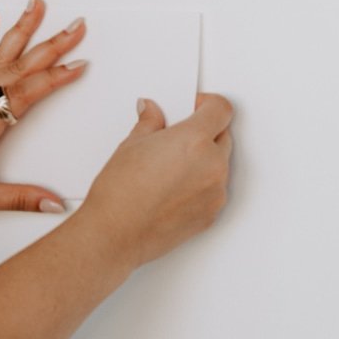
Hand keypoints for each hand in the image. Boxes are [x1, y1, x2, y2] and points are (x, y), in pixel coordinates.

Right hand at [81, 92, 233, 269]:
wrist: (115, 233)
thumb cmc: (120, 192)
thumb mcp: (132, 145)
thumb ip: (151, 122)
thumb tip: (152, 111)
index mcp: (194, 140)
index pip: (221, 109)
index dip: (208, 104)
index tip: (195, 107)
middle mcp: (212, 165)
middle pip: (223, 136)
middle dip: (205, 132)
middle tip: (177, 138)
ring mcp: (215, 193)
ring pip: (220, 164)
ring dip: (204, 160)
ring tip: (171, 167)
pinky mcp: (211, 214)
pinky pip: (215, 190)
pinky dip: (201, 185)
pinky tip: (174, 188)